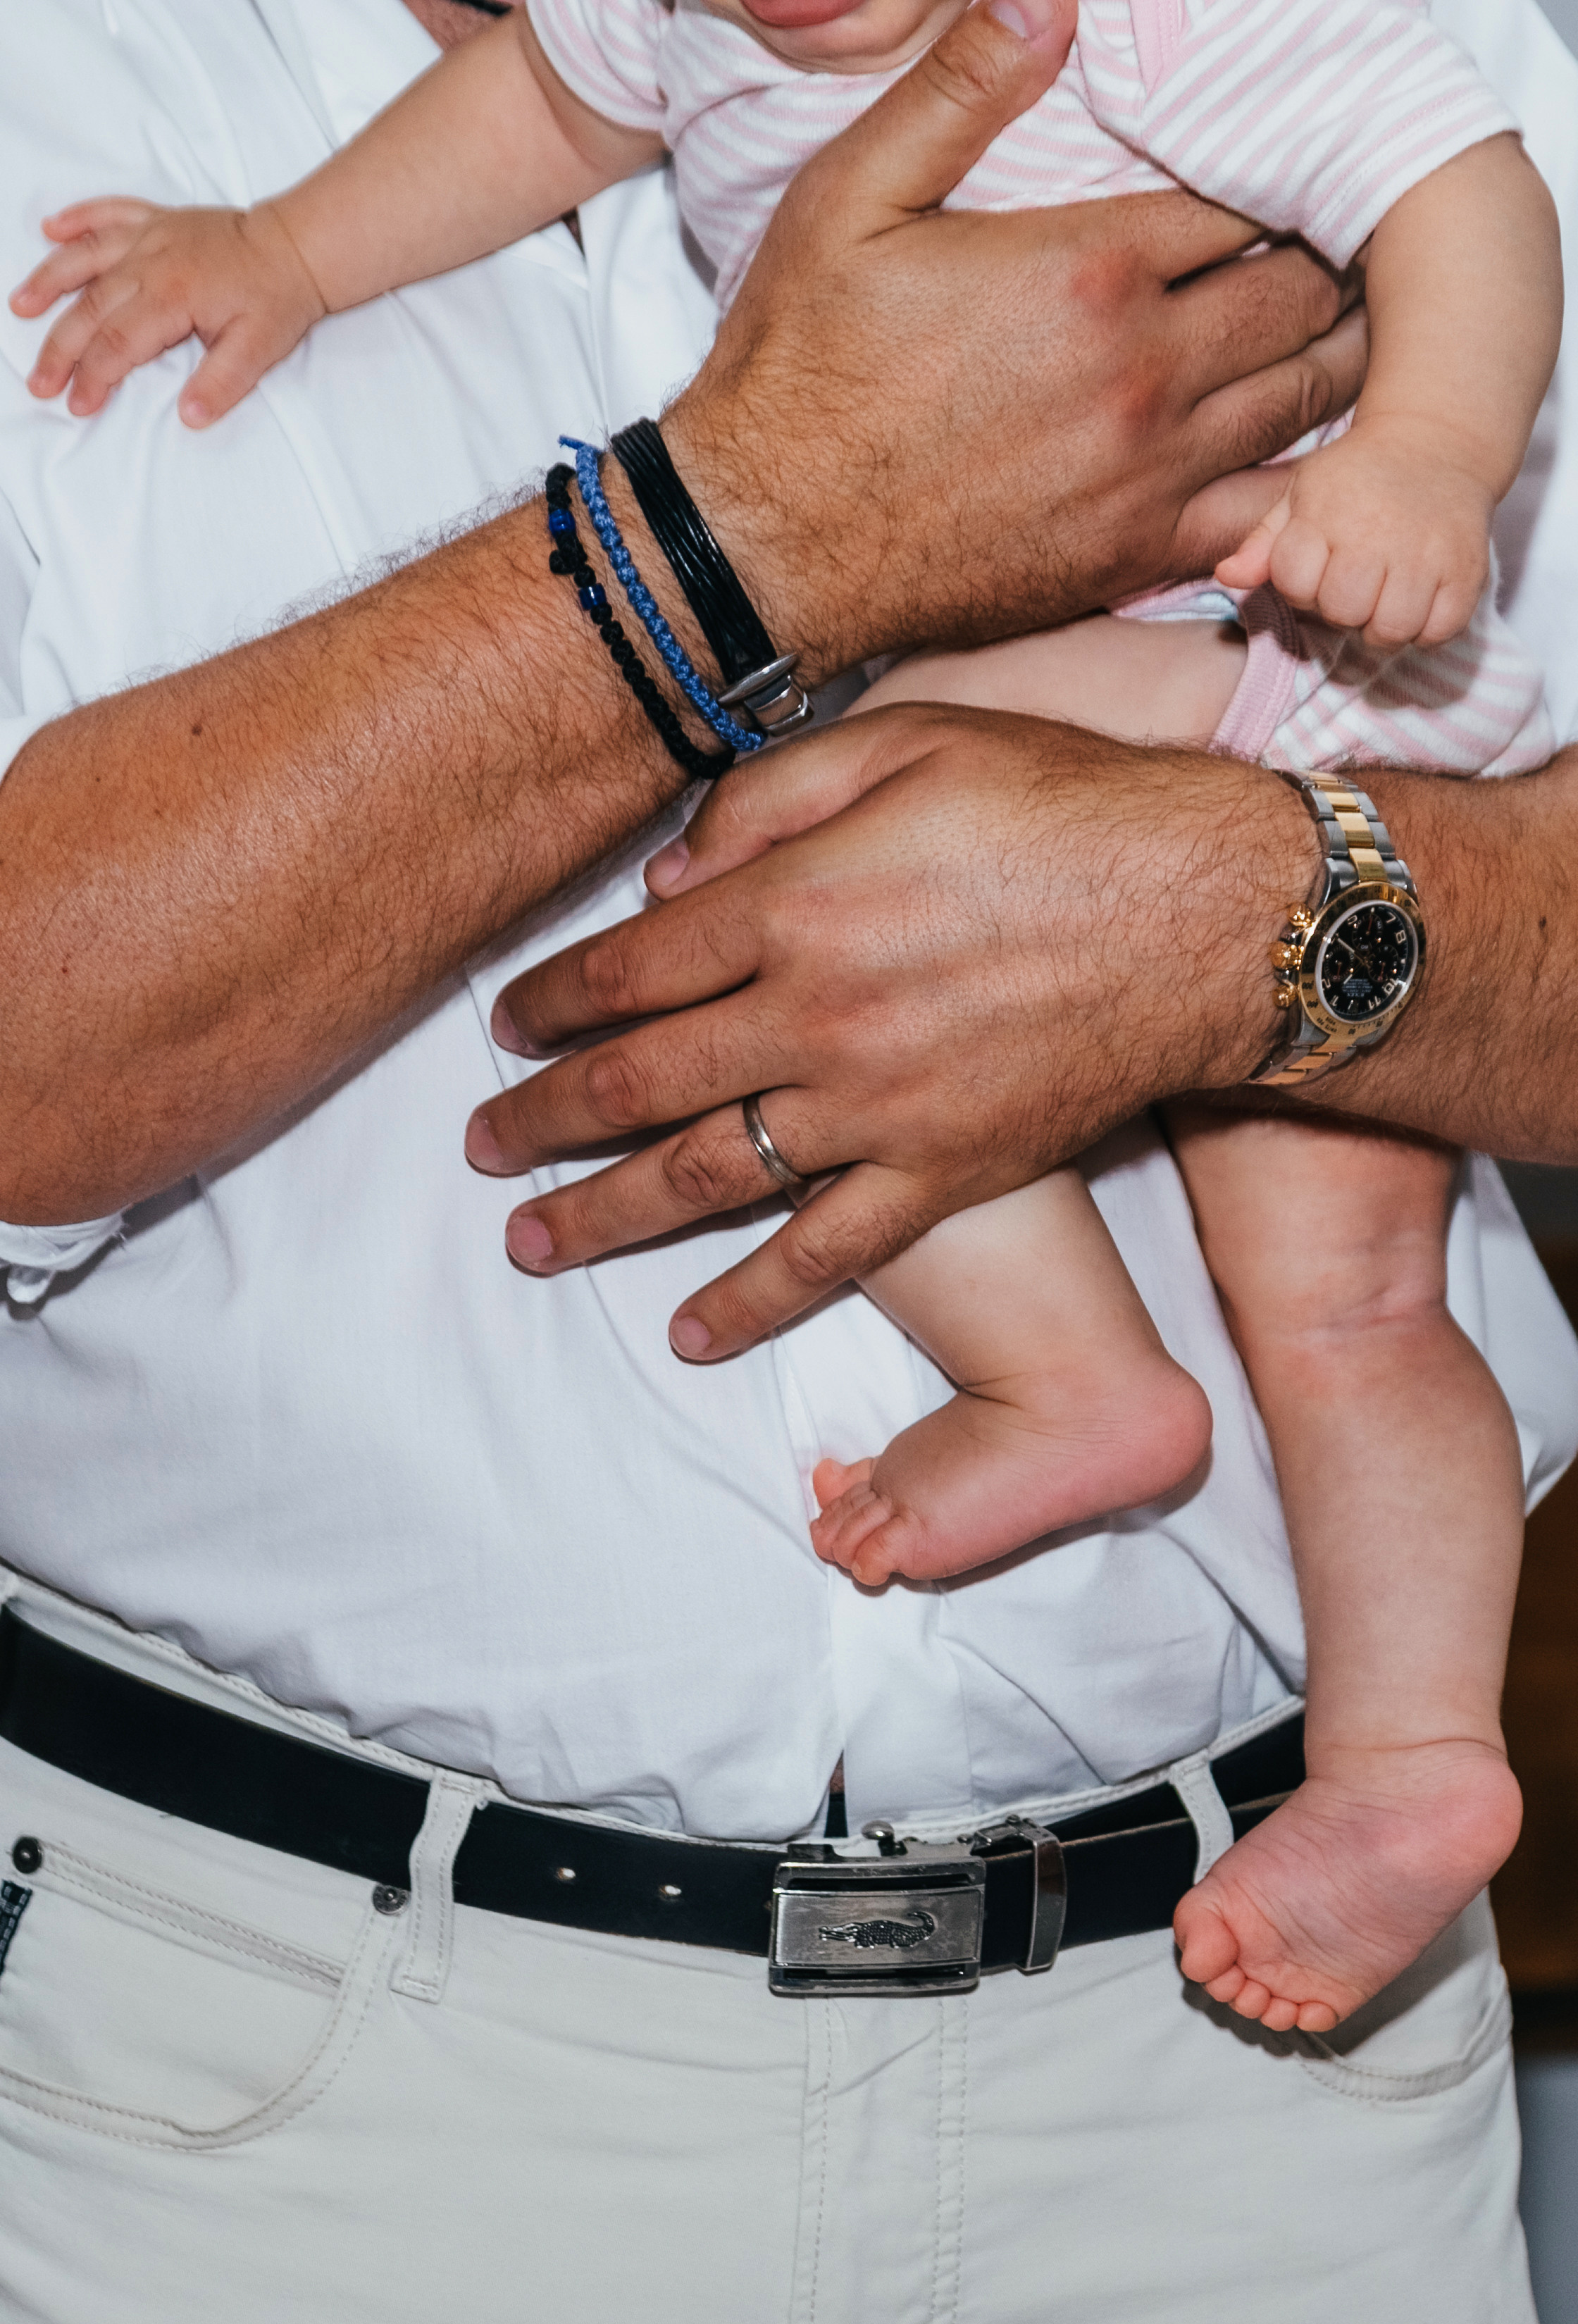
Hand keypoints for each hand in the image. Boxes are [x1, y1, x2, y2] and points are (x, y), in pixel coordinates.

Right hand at [9, 199, 326, 426]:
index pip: (118, 343)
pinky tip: (50, 228)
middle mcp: (150, 261)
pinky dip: (78, 218)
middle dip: (60, 348)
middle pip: (91, 307)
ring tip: (20, 306)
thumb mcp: (257, 351)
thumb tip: (190, 417)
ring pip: (85, 256)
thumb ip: (221, 384)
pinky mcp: (157, 220)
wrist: (295, 247)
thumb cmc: (277, 298)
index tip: (77, 404)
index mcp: (172, 296)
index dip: (93, 377)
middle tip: (38, 381)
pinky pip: (108, 211)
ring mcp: (150, 235)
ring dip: (49, 281)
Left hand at [469, 706, 1310, 1356]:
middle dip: (539, 1120)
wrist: (1212, 914)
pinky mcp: (940, 1176)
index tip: (501, 1029)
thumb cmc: (1064, 806)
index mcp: (792, 904)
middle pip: (635, 1085)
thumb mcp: (911, 740)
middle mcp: (813, 1016)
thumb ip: (769, 799)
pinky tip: (689, 1332)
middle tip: (481, 1147)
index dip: (546, 1003)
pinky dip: (751, 1301)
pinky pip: (825, 1257)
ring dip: (601, 1217)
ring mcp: (873, 1111)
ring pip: (700, 1178)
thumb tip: (667, 880)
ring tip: (529, 1242)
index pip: (626, 969)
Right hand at [643, 0, 1367, 683]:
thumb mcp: (850, 200)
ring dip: (1332, 358)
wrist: (769, 549)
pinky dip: (1303, 476)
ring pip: (1306, 400)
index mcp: (1089, 269)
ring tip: (1335, 330)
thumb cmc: (798, 374)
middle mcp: (1143, 374)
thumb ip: (960, 90)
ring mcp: (1150, 474)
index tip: (1263, 183)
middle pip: (1300, 296)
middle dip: (1320, 264)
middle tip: (1321, 250)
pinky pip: (1270, 511)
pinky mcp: (1136, 555)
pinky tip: (1300, 451)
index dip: (1266, 184)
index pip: (1242, 202)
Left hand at [1215, 421, 1491, 648]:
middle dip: (1343, 608)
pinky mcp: (1466, 569)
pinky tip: (1420, 599)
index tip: (1320, 564)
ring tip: (1387, 594)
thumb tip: (1228, 576)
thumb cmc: (1356, 478)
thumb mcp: (1300, 496)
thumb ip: (1262, 543)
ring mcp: (1426, 552)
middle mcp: (1377, 532)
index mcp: (1327, 514)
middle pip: (1343, 612)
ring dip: (1385, 624)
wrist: (1437, 441)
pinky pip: (1439, 630)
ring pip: (1392, 629)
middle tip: (1357, 581)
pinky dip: (1427, 627)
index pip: (1295, 584)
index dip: (1302, 585)